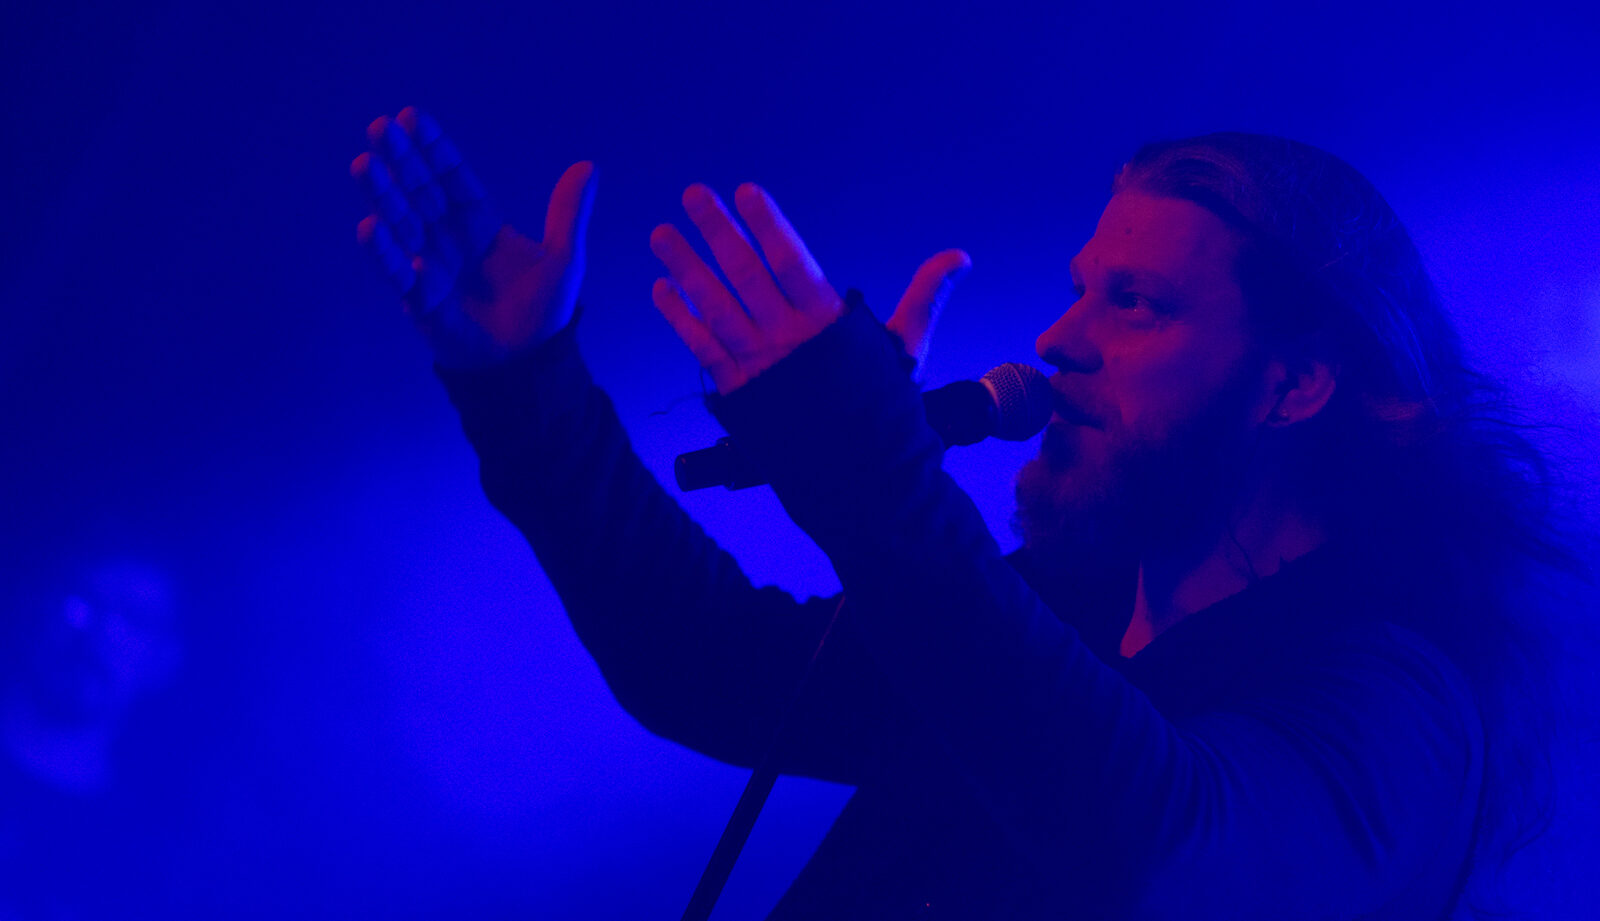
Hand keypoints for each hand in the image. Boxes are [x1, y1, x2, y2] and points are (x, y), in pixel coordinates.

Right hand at [351, 106, 598, 366]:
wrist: (529, 367)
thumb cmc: (544, 315)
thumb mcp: (564, 260)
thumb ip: (569, 214)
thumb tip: (589, 165)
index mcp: (483, 224)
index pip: (453, 178)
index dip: (434, 149)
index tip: (411, 117)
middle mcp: (451, 239)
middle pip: (421, 191)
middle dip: (401, 160)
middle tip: (379, 127)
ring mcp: (432, 266)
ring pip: (402, 222)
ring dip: (383, 194)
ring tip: (365, 165)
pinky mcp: (421, 299)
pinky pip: (398, 270)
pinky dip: (384, 251)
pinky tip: (370, 226)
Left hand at [649, 182, 969, 393]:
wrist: (863, 478)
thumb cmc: (886, 408)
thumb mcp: (909, 346)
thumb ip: (926, 295)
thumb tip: (959, 257)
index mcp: (828, 324)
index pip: (793, 261)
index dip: (769, 226)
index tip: (746, 192)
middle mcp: (789, 340)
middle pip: (746, 274)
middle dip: (717, 231)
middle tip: (692, 194)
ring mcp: (760, 367)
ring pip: (715, 307)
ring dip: (685, 269)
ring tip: (661, 235)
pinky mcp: (739, 393)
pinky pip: (703, 349)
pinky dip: (681, 319)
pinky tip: (662, 291)